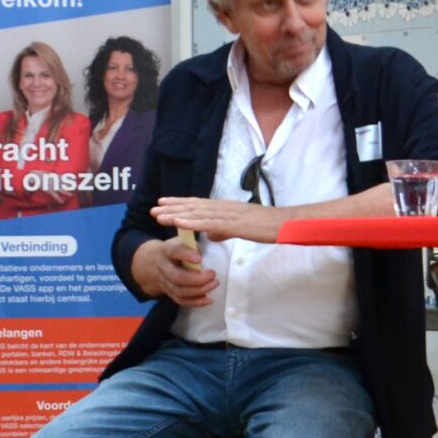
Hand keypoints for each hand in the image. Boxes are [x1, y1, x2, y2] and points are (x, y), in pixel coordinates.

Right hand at [130, 235, 218, 307]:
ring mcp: (165, 283)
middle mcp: (163, 268)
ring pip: (180, 291)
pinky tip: (209, 299)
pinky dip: (196, 302)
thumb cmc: (173, 250)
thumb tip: (202, 255)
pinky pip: (181, 301)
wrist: (152, 263)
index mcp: (166, 251)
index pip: (174, 251)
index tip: (199, 258)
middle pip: (177, 277)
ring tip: (214, 283)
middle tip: (212, 274)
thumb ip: (192, 246)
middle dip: (196, 279)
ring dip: (199, 290)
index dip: (186, 255)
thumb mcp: (180, 241)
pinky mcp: (170, 293)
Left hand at [154, 195, 288, 241]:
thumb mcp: (241, 228)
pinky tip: (178, 223)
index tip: (163, 203)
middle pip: (193, 207)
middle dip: (172, 207)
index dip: (180, 204)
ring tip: (159, 215)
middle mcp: (223, 207)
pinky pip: (208, 224)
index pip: (198, 204)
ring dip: (176, 214)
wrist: (283, 223)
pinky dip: (192, 223)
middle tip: (154, 208)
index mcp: (225, 208)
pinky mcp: (232, 224)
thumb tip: (210, 234)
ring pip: (196, 214)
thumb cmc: (266, 226)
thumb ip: (224, 230)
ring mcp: (227, 214)